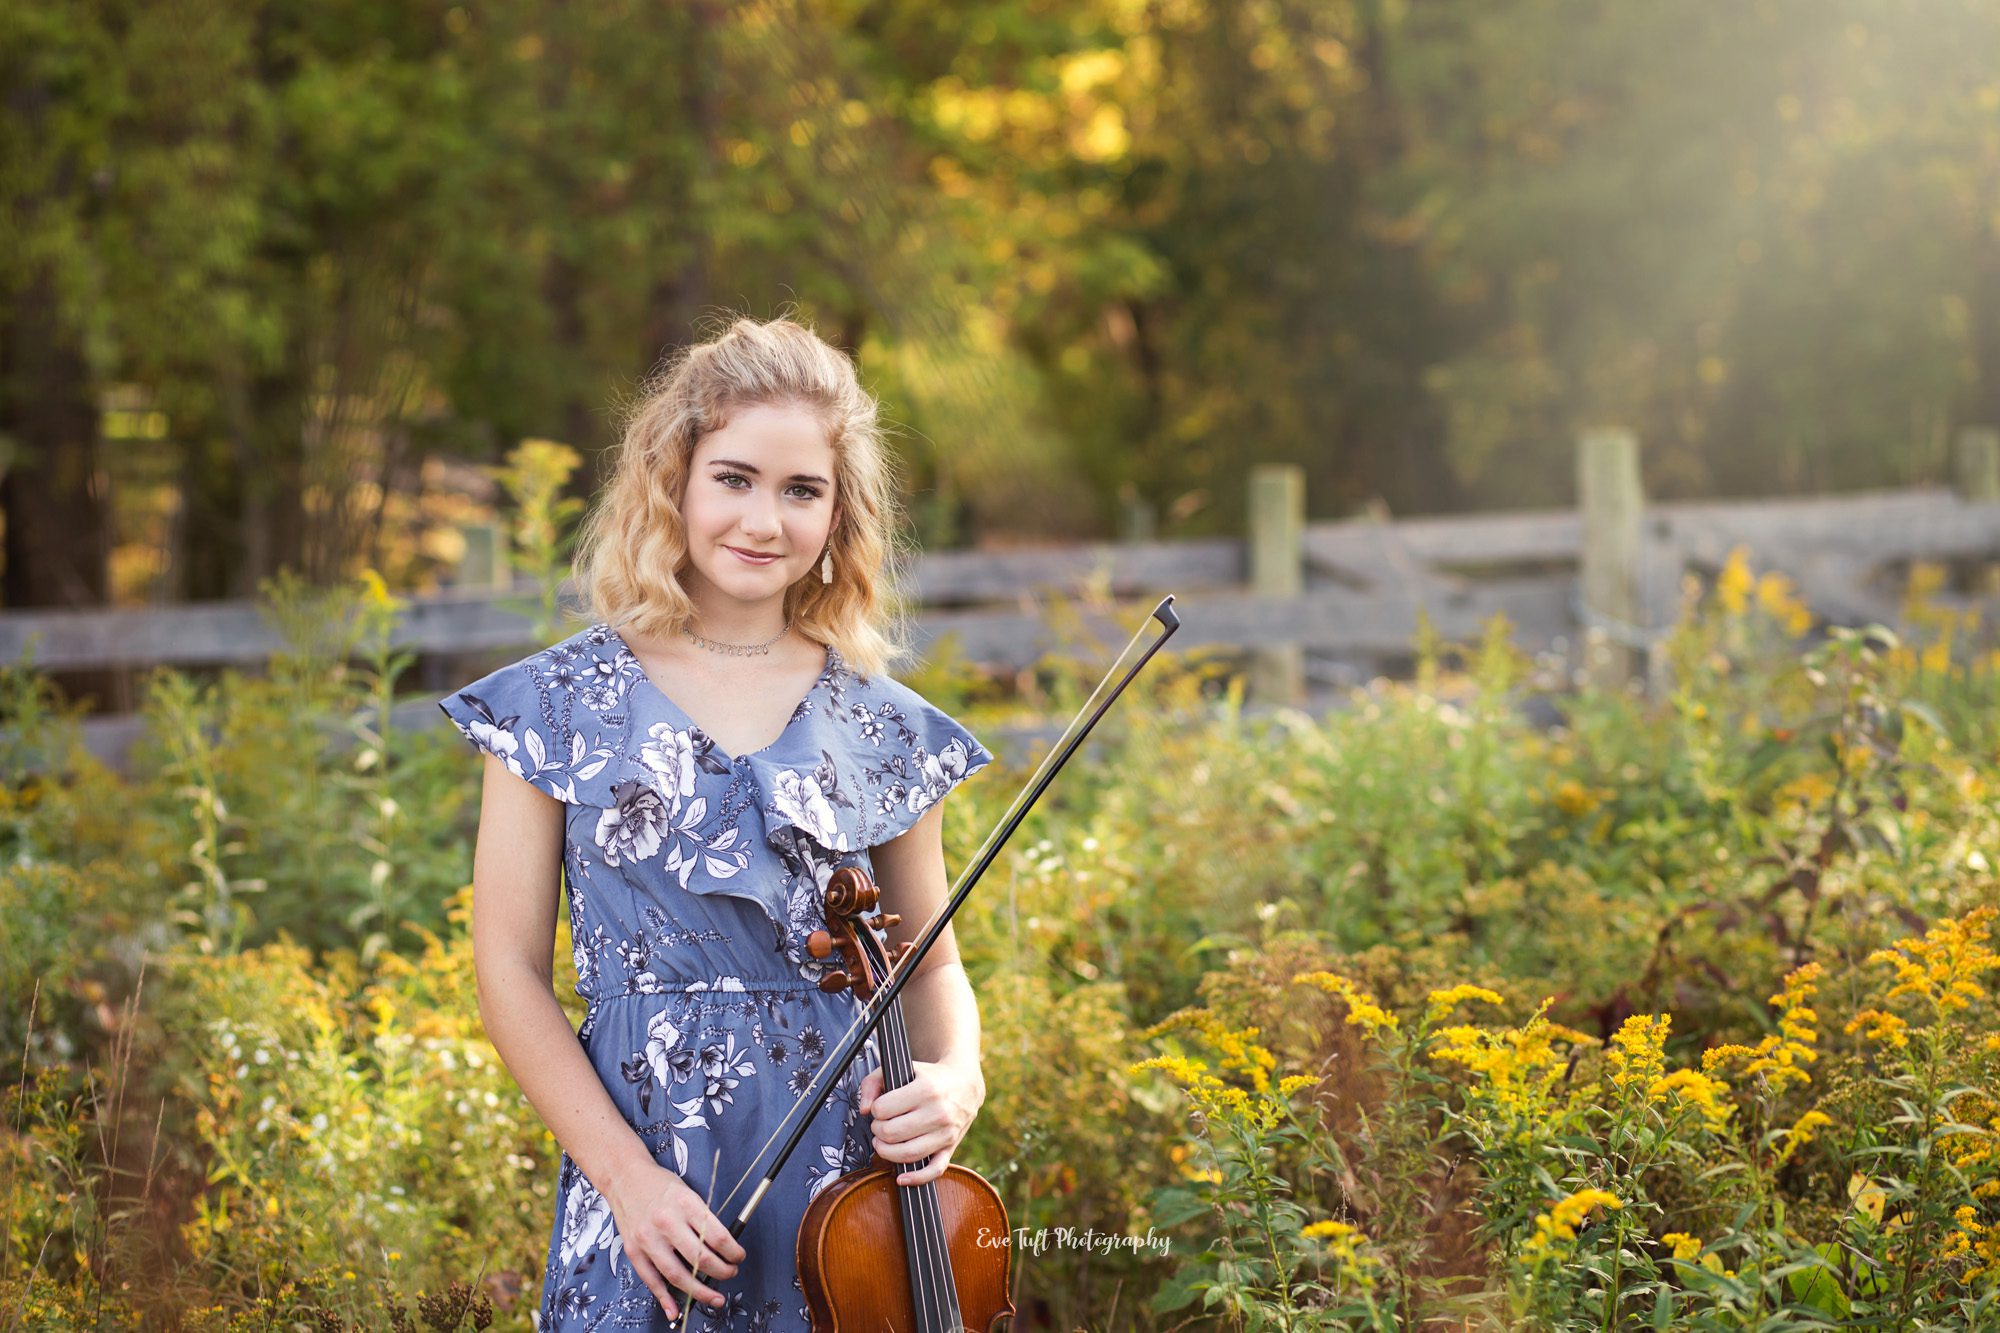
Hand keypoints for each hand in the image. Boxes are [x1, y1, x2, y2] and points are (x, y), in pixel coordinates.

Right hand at [603, 1162, 745, 1318]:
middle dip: (722, 1272)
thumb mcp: (688, 1192)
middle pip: (700, 1258)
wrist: (624, 1177)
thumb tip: (722, 1247)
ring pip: (677, 1275)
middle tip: (731, 1273)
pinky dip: (664, 1299)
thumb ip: (702, 1218)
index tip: (739, 1257)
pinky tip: (675, 1310)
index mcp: (685, 1204)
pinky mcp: (633, 1251)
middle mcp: (666, 1222)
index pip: (716, 1236)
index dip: (733, 1252)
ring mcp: (648, 1239)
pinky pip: (651, 1280)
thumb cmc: (660, 1185)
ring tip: (715, 1297)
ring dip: (700, 1291)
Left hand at [858, 1059, 984, 1185]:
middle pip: (891, 1132)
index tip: (880, 1107)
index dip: (875, 1110)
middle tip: (880, 1124)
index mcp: (926, 1089)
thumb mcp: (900, 1068)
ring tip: (883, 1142)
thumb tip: (864, 1110)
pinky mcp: (951, 1148)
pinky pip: (934, 1170)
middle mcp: (938, 1112)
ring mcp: (946, 1133)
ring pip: (907, 1153)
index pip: (883, 1109)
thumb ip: (873, 1082)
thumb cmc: (929, 1077)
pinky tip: (901, 1178)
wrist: (966, 1084)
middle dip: (877, 1130)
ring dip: (886, 1151)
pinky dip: (916, 1178)